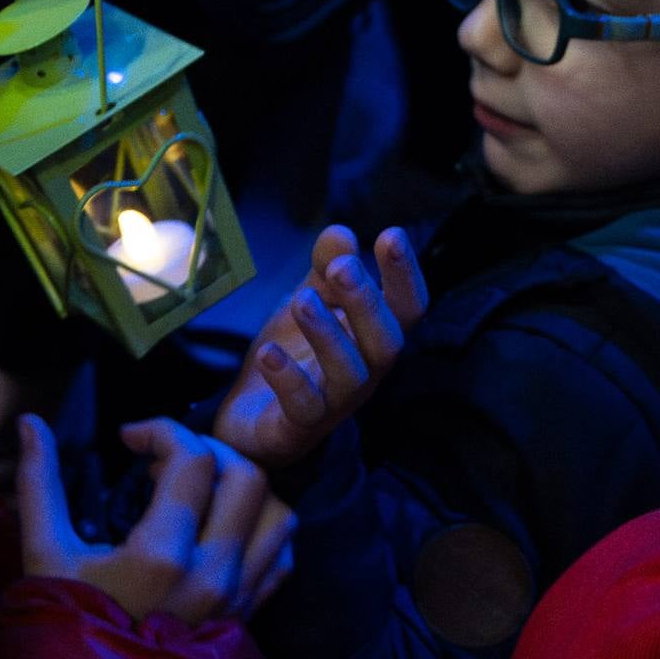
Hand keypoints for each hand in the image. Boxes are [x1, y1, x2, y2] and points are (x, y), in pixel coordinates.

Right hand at [14, 415, 297, 625]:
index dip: (161, 431)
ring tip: (199, 491)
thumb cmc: (62, 630)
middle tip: (168, 461)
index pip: (192, 458)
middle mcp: (212, 573)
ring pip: (277, 513)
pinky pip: (282, 555)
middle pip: (246, 476)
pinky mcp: (248, 615)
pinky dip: (262, 528)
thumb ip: (40, 482)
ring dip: (242, 488)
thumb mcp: (44, 555)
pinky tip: (221, 528)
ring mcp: (237, 598)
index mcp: (162, 554)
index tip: (129, 442)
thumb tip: (31, 422)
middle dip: (208, 451)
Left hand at [214, 226, 426, 469]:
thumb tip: (342, 231)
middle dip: (367, 302)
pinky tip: (269, 352)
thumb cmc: (295, 357)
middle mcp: (364, 373)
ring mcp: (335, 404)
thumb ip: (324, 270)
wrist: (252, 421)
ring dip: (328, 335)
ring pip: (349, 374)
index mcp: (373, 338)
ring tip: (303, 301)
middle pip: (386, 342)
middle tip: (342, 267)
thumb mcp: (309, 303)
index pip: (407, 309)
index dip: (405, 275)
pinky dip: (288, 379)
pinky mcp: (298, 427)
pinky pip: (304, 407)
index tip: (392, 235)